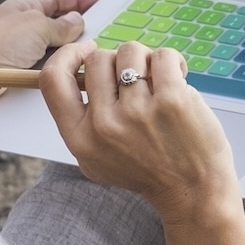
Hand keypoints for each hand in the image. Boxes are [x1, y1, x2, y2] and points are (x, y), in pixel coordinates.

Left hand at [0, 0, 100, 165]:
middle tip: (104, 30)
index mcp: (23, 8)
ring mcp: (23, 54)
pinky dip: (64, 71)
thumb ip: (60, 24)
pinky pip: (51, 71)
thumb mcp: (35, 26)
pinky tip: (75, 74)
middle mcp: (23, 30)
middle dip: (80, 28)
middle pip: (59, 25)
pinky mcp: (23, 77)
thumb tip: (78, 21)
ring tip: (92, 54)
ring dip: (72, 53)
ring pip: (57, 51)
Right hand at [40, 40, 241, 224]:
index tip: (86, 52)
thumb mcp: (96, 157)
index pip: (53, 80)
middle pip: (98, 59)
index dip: (67, 56)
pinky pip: (163, 56)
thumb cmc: (147, 170)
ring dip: (146, 61)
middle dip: (118, 61)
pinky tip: (178, 79)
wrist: (192, 192)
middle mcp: (103, 125)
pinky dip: (173, 62)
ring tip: (158, 84)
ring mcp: (137, 112)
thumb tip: (78, 68)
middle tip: (136, 80)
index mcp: (80, 138)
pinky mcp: (171, 101)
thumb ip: (81, 119)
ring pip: (130, 52)